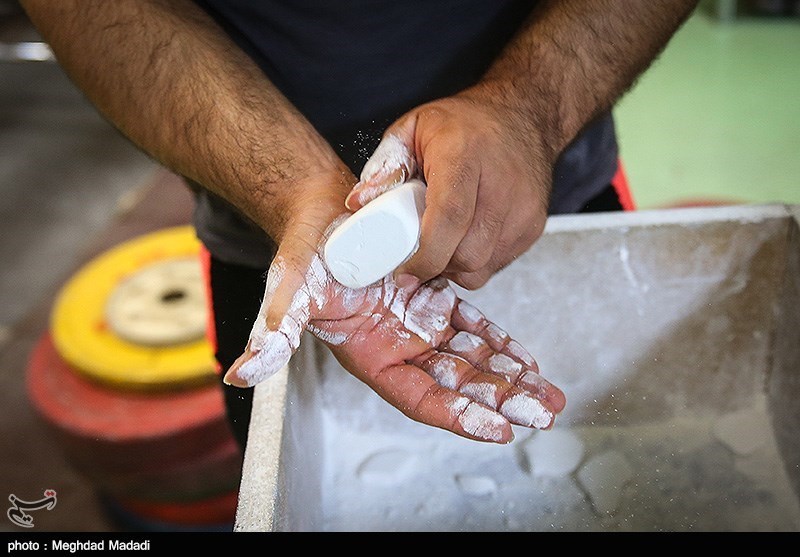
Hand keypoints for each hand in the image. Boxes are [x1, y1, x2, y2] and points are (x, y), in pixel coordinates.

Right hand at [224, 208, 565, 443]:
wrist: (326, 211)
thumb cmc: (306, 251)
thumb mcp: (291, 288)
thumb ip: (275, 331)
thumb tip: (243, 375)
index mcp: (370, 356)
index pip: (420, 397)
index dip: (458, 414)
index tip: (498, 429)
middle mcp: (398, 347)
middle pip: (456, 383)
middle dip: (499, 399)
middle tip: (541, 412)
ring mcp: (417, 325)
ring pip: (470, 358)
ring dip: (508, 376)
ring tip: (546, 394)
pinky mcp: (432, 299)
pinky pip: (472, 325)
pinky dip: (499, 340)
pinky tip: (525, 356)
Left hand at [345, 86, 552, 289]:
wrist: (524, 116)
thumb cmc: (464, 123)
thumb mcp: (414, 128)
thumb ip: (384, 165)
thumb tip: (358, 204)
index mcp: (465, 156)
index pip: (450, 218)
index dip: (425, 256)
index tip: (403, 271)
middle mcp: (501, 185)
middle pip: (467, 254)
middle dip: (435, 267)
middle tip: (415, 260)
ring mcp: (523, 209)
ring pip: (482, 267)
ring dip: (454, 268)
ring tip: (440, 247)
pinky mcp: (533, 226)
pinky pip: (497, 264)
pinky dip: (475, 263)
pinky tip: (463, 241)